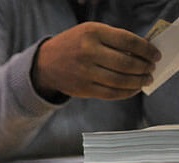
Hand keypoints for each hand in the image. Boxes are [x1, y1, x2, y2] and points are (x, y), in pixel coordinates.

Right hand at [32, 22, 159, 100]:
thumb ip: (113, 39)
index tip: (154, 55)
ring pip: (119, 81)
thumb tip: (140, 53)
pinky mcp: (82, 89)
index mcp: (93, 33)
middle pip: (126, 64)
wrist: (45, 64)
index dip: (145, 50)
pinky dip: (125, 93)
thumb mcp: (91, 31)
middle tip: (151, 69)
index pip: (128, 42)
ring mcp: (84, 73)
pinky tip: (132, 90)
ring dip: (137, 82)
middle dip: (144, 68)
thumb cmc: (73, 45)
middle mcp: (88, 53)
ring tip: (145, 80)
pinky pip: (110, 94)